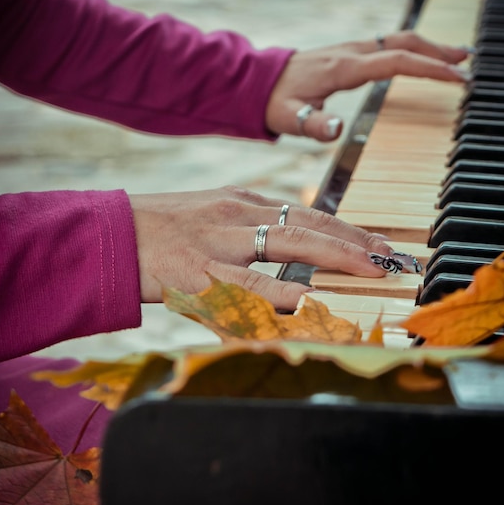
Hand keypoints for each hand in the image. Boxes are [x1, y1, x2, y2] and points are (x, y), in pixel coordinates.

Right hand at [129, 185, 419, 310]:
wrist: (111, 235)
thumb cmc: (164, 227)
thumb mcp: (214, 213)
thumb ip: (253, 224)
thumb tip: (292, 240)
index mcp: (242, 202)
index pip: (308, 212)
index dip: (348, 227)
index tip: (380, 241)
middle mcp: (237, 217)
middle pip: (309, 225)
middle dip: (356, 241)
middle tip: (392, 256)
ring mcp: (219, 245)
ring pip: (287, 248)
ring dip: (335, 259)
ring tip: (372, 272)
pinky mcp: (198, 275)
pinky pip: (245, 287)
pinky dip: (279, 295)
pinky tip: (308, 302)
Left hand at [266, 30, 470, 141]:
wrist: (258, 83)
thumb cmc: (275, 102)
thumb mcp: (290, 118)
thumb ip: (314, 124)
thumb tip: (337, 131)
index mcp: (343, 68)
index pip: (395, 61)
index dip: (428, 68)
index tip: (455, 77)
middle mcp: (350, 53)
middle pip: (403, 42)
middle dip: (437, 51)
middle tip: (466, 63)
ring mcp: (350, 50)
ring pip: (396, 40)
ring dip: (427, 46)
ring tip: (455, 57)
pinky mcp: (348, 54)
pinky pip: (386, 46)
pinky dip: (410, 49)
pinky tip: (419, 58)